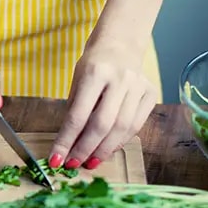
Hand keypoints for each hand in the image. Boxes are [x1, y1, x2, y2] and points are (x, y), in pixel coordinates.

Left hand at [49, 38, 158, 169]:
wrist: (121, 42)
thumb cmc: (94, 64)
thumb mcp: (77, 81)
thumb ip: (74, 111)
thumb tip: (67, 146)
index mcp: (96, 73)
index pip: (78, 115)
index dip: (66, 141)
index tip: (56, 159)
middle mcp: (120, 79)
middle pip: (102, 124)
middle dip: (85, 149)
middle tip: (74, 164)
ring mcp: (138, 86)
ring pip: (122, 128)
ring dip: (104, 150)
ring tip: (90, 162)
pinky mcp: (150, 93)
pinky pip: (136, 125)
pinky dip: (120, 141)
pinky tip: (108, 149)